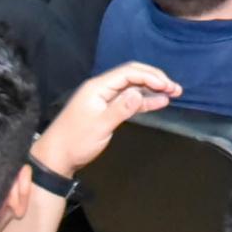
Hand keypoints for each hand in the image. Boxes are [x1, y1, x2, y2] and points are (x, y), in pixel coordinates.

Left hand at [30, 62, 181, 176]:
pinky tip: (159, 102)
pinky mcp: (107, 110)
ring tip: (173, 93)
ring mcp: (104, 99)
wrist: (56, 158)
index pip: (128, 73)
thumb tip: (140, 93)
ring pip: (133, 87)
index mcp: (98, 87)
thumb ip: (120, 109)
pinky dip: (144, 100)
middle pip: (132, 76)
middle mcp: (102, 88)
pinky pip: (129, 100)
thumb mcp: (99, 126)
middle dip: (155, 79)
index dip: (150, 76)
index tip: (167, 86)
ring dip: (153, 89)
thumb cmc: (76, 142)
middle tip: (175, 88)